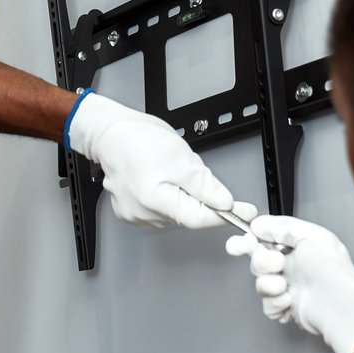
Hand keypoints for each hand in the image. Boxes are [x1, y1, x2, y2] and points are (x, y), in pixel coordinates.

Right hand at [68, 92, 256, 227]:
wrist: (110, 133)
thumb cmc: (138, 139)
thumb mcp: (181, 156)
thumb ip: (204, 184)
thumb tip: (225, 203)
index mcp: (155, 201)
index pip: (200, 219)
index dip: (224, 215)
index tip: (243, 211)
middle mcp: (143, 215)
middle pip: (188, 216)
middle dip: (200, 199)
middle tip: (194, 172)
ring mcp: (136, 215)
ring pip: (176, 213)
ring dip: (184, 197)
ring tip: (171, 171)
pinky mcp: (132, 212)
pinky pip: (162, 210)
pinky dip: (169, 198)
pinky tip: (161, 179)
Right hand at [226, 215, 353, 352]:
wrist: (340, 305)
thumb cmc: (333, 270)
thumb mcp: (309, 236)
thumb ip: (281, 227)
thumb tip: (259, 224)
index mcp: (296, 247)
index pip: (265, 239)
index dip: (248, 240)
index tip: (241, 241)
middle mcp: (291, 266)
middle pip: (258, 260)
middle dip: (261, 261)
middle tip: (275, 264)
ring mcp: (289, 287)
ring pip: (260, 283)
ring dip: (268, 283)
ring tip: (284, 284)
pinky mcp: (287, 308)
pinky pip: (268, 305)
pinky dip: (275, 302)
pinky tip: (289, 299)